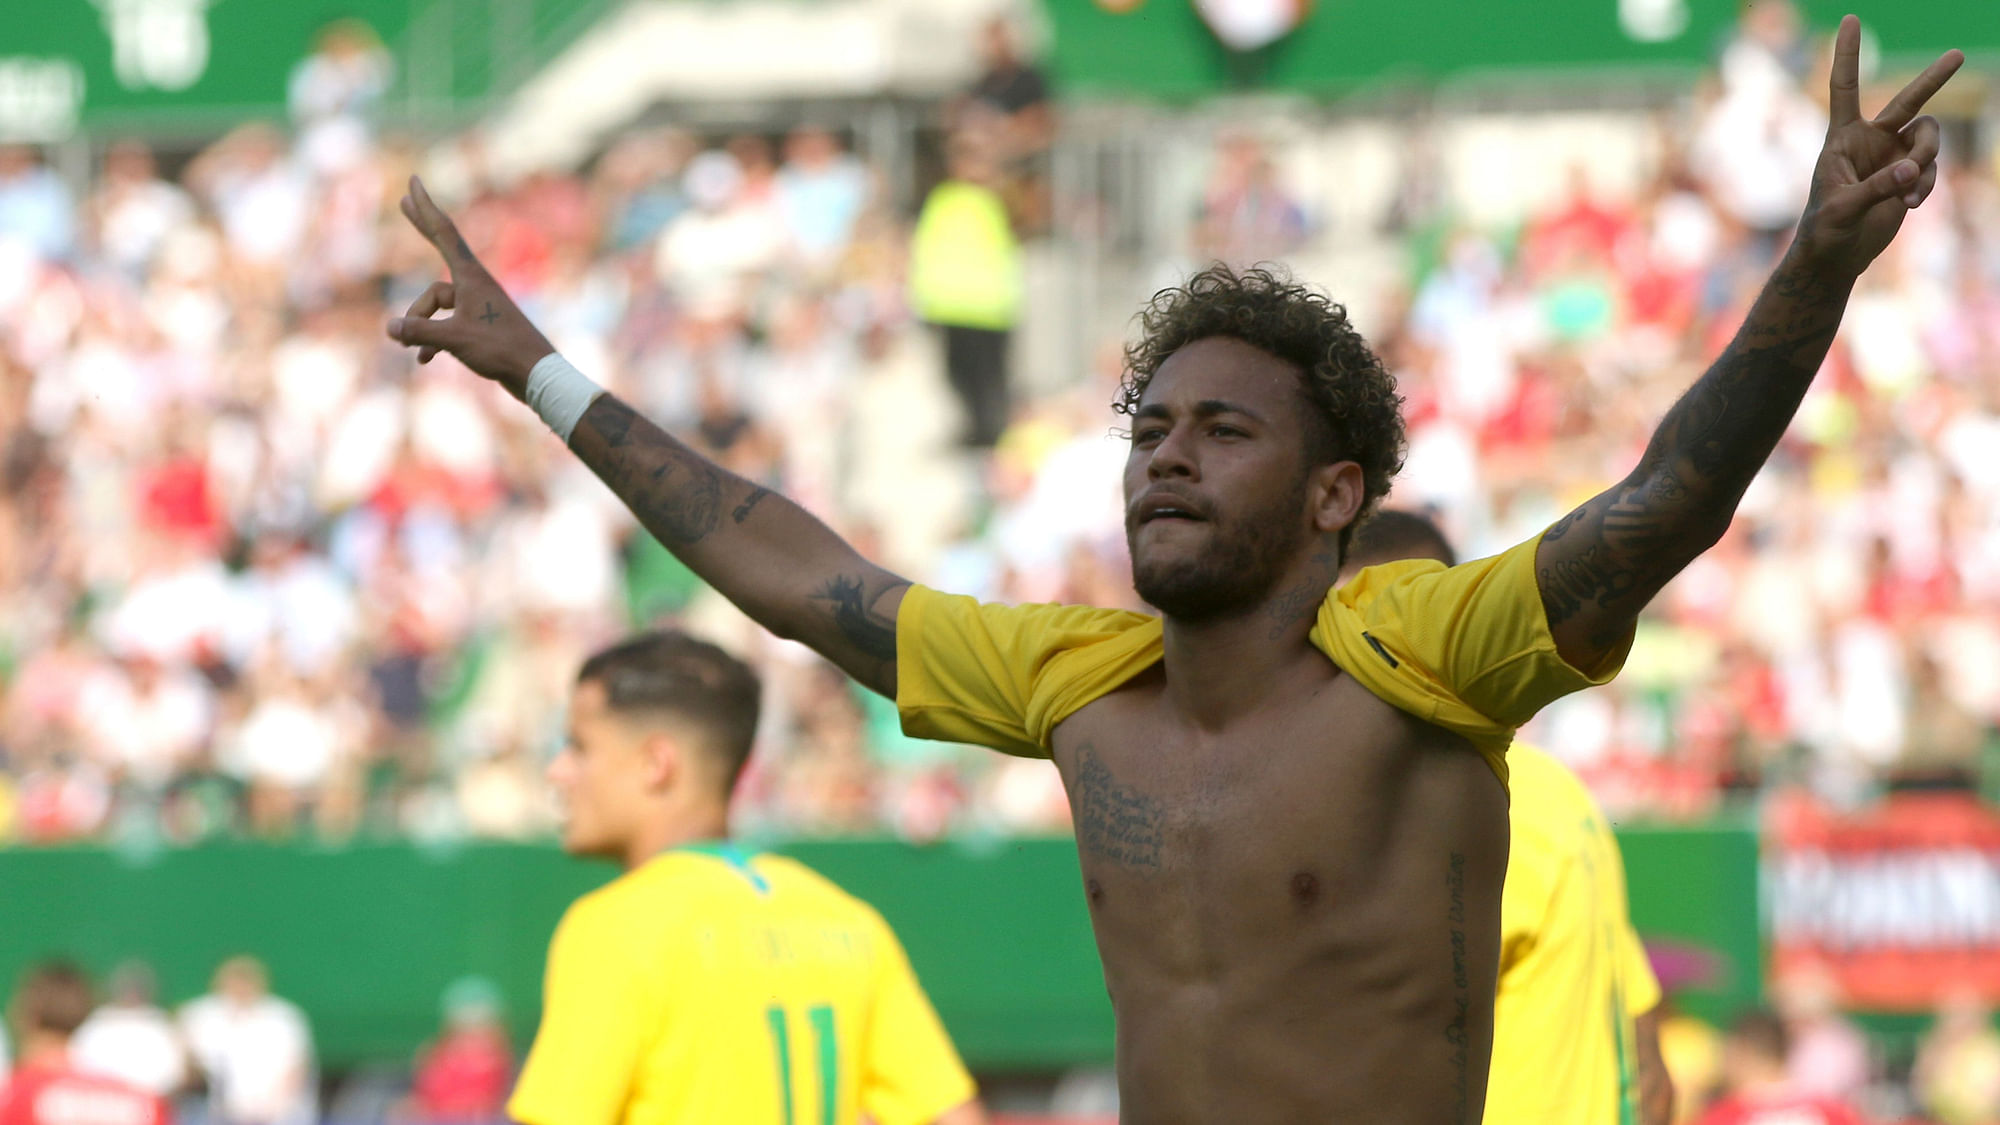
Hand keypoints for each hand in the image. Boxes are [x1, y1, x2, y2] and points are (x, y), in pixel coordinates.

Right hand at [385, 176, 554, 397]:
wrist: (535, 374)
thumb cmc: (500, 351)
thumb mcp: (453, 340)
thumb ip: (419, 331)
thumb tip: (390, 327)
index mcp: (471, 278)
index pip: (443, 233)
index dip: (424, 208)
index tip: (413, 182)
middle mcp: (474, 285)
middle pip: (440, 248)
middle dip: (421, 227)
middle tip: (405, 200)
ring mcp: (477, 304)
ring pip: (436, 304)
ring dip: (421, 326)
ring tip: (413, 350)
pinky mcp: (479, 325)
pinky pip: (445, 324)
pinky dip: (433, 341)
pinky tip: (425, 361)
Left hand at [1793, 16, 1962, 278]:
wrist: (1837, 255)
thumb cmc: (1825, 230)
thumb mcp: (1843, 208)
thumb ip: (1877, 187)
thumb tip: (1910, 170)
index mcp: (1841, 138)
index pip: (1846, 87)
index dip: (1849, 54)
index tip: (1851, 19)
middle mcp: (1871, 140)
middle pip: (1908, 101)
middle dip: (1934, 79)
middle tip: (1958, 54)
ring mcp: (1893, 156)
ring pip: (1929, 138)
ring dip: (1925, 161)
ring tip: (1907, 191)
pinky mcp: (1909, 176)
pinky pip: (1931, 169)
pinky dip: (1924, 186)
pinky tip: (1908, 205)